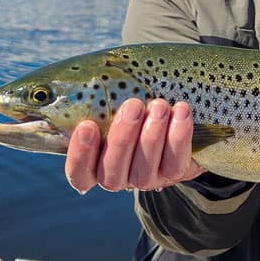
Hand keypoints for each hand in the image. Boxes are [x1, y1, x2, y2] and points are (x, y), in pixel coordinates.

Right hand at [64, 98, 204, 193]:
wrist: (178, 117)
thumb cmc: (134, 103)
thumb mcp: (112, 100)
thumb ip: (96, 98)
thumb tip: (81, 82)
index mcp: (95, 162)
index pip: (79, 172)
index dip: (80, 154)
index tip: (87, 125)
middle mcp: (118, 176)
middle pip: (111, 173)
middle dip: (122, 138)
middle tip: (133, 105)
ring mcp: (146, 178)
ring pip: (143, 170)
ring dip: (151, 136)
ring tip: (159, 105)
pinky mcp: (174, 173)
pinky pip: (174, 163)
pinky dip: (179, 136)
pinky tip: (181, 111)